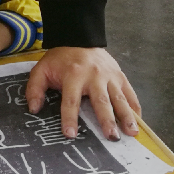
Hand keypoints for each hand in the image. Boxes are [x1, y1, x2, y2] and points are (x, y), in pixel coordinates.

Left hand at [25, 46, 140, 140]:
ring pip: (119, 98)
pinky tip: (139, 121)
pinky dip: (135, 107)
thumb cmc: (61, 58)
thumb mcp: (42, 69)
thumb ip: (35, 88)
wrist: (79, 37)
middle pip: (101, 101)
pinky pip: (129, 92)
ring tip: (132, 133)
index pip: (71, 100)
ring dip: (126, 116)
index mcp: (73, 75)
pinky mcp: (119, 75)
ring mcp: (109, 76)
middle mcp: (93, 76)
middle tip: (111, 137)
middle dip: (107, 120)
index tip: (70, 135)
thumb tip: (34, 109)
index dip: (69, 118)